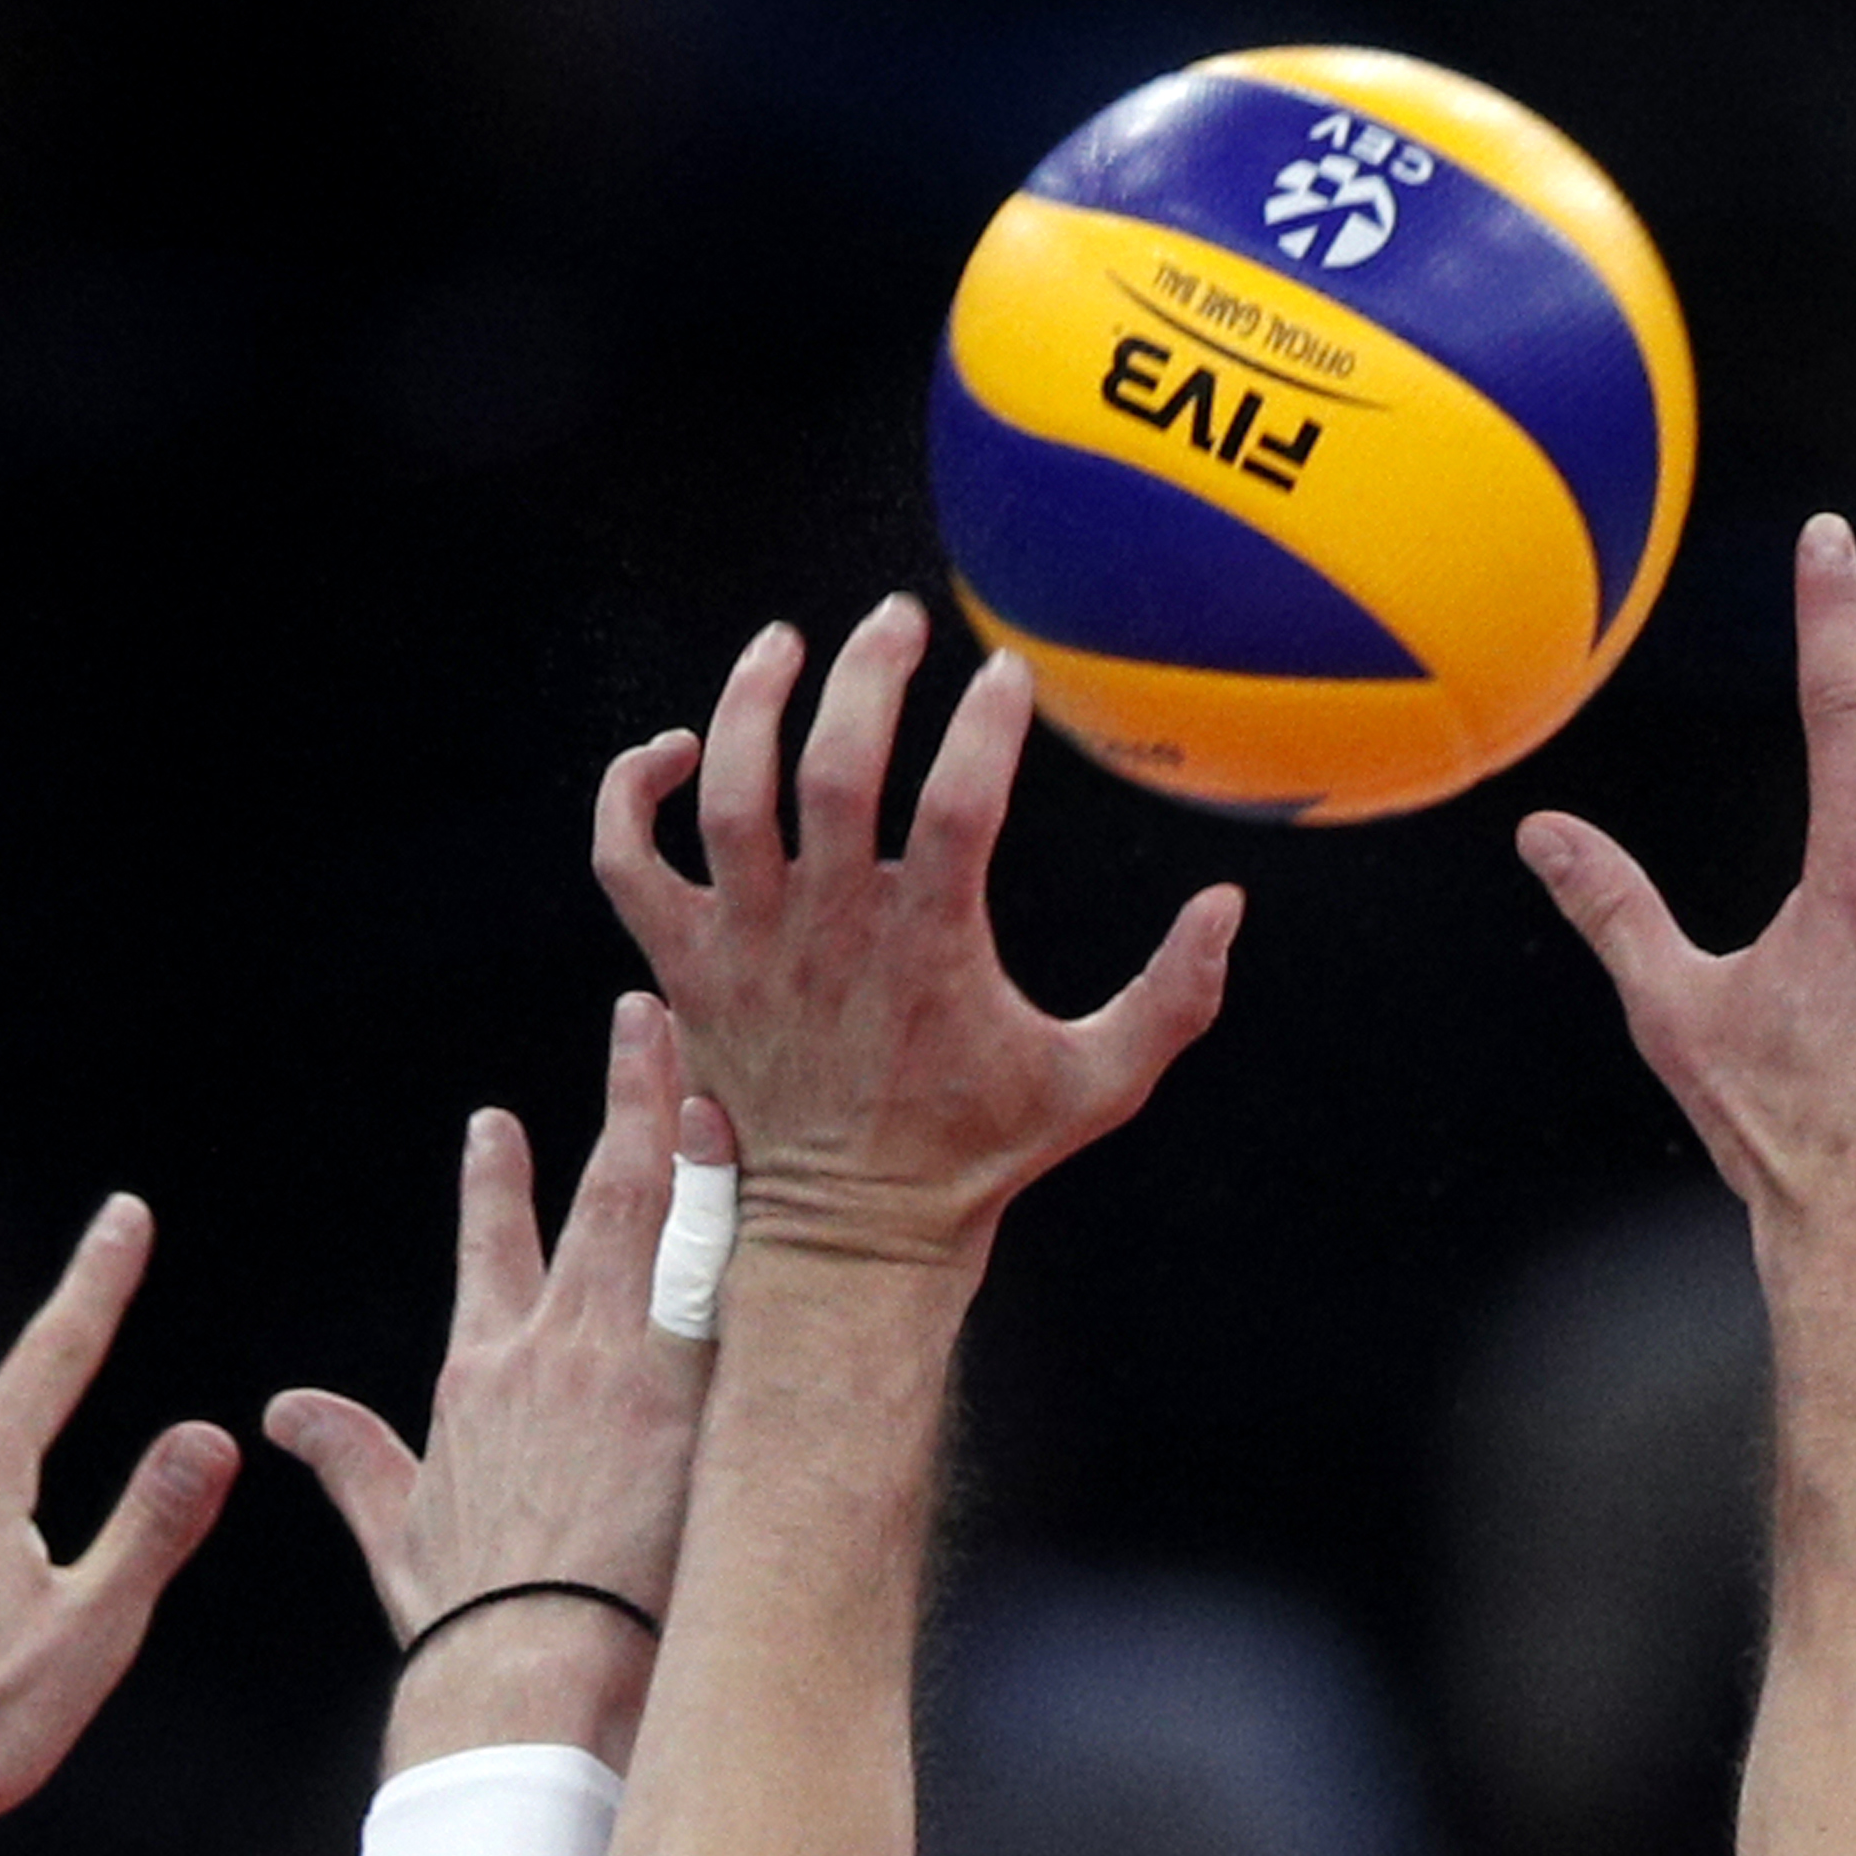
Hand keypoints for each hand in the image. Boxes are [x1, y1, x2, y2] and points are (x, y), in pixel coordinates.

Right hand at [265, 992, 721, 1770]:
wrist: (535, 1666)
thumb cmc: (475, 1618)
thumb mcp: (395, 1528)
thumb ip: (349, 1458)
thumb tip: (285, 1412)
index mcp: (482, 1374)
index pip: (487, 1248)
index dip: (492, 1182)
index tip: (497, 1124)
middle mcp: (555, 1343)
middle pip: (597, 1190)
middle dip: (621, 1095)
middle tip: (642, 1023)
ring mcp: (630, 1355)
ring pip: (665, 1203)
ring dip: (685, 1115)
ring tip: (707, 1047)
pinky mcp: (696, 1383)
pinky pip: (732, 1271)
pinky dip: (745, 1202)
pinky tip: (767, 1146)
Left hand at [590, 602, 1238, 1273]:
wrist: (850, 1234)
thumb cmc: (980, 1150)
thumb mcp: (1102, 1082)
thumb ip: (1173, 996)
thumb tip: (1228, 904)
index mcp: (930, 948)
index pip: (961, 803)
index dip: (986, 725)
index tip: (1007, 675)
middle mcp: (828, 934)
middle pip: (833, 769)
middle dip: (866, 676)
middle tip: (897, 621)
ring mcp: (745, 947)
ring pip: (726, 793)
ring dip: (749, 703)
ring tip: (786, 644)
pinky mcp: (686, 967)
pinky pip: (627, 860)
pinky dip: (633, 792)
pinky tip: (681, 748)